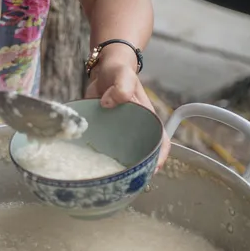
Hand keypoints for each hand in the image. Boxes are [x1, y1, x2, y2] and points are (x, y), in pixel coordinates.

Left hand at [84, 49, 170, 168]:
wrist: (103, 69)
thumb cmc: (119, 71)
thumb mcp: (123, 76)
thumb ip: (122, 86)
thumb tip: (110, 102)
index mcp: (146, 118)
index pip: (160, 141)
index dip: (159, 157)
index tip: (152, 170)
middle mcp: (135, 128)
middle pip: (141, 153)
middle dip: (136, 169)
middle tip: (124, 181)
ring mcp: (119, 132)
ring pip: (122, 153)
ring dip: (117, 166)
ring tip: (107, 180)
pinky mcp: (105, 131)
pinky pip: (104, 147)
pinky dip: (99, 156)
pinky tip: (89, 165)